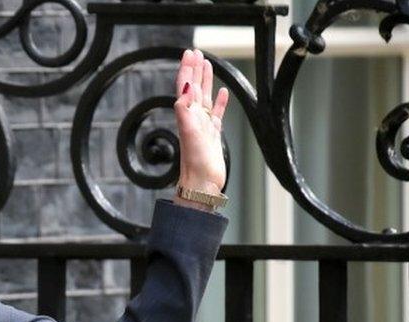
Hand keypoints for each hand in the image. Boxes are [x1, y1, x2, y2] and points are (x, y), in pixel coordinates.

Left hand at [173, 49, 228, 210]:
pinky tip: (223, 93)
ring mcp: (204, 125)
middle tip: (196, 52)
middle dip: (195, 70)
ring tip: (207, 65)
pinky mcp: (213, 134)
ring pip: (205, 97)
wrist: (201, 182)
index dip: (187, 69)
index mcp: (187, 114)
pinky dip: (220, 102)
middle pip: (194, 87)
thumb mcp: (188, 132)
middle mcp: (194, 118)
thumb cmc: (195, 161)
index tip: (190, 54)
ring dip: (206, 81)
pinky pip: (217, 113)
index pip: (185, 86)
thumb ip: (184, 109)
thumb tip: (185, 87)